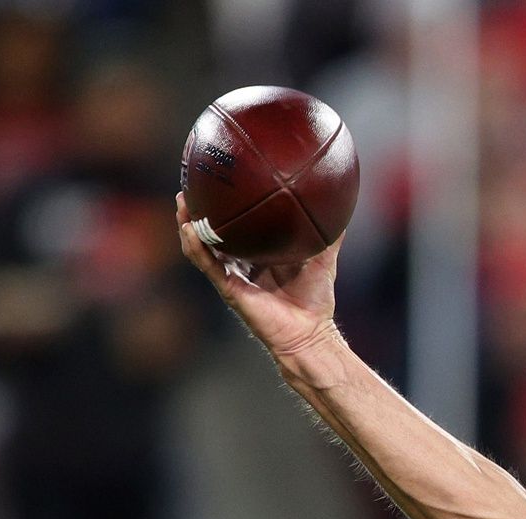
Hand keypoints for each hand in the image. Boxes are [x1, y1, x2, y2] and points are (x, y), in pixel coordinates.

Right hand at [175, 191, 342, 359]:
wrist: (310, 334)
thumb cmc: (315, 300)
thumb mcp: (323, 258)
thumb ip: (330, 234)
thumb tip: (343, 204)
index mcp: (259, 254)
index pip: (239, 226)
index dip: (228, 206)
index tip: (223, 179)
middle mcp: (240, 263)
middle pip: (213, 232)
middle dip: (200, 208)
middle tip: (193, 181)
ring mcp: (231, 275)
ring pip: (202, 245)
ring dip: (188, 223)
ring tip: (182, 200)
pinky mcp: (228, 288)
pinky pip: (207, 264)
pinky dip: (196, 246)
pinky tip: (190, 228)